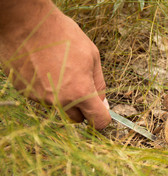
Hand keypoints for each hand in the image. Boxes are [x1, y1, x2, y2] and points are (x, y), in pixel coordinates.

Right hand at [0, 1, 110, 128]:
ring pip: (59, 107)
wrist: (26, 23)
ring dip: (63, 96)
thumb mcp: (92, 56)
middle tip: (81, 85)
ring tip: (60, 69)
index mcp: (81, 92)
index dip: (103, 118)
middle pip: (77, 118)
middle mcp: (60, 101)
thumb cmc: (63, 35)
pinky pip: (43, 97)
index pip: (98, 121)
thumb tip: (103, 103)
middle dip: (82, 107)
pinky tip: (45, 69)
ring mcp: (40, 98)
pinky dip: (47, 89)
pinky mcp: (26, 92)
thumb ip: (99, 84)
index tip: (102, 112)